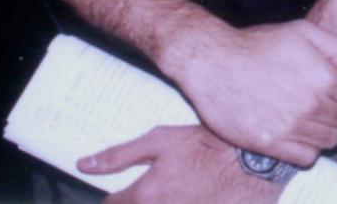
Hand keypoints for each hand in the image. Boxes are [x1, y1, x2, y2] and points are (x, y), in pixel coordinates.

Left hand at [81, 125, 280, 203]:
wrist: (252, 161)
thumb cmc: (208, 145)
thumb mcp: (160, 140)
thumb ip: (119, 156)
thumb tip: (84, 165)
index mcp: (146, 195)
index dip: (111, 200)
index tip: (116, 194)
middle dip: (134, 203)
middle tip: (150, 190)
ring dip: (156, 203)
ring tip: (174, 189)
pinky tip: (189, 195)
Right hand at [159, 18, 336, 164]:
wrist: (213, 62)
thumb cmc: (257, 45)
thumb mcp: (303, 32)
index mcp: (323, 76)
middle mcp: (311, 104)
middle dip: (336, 111)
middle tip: (316, 100)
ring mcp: (290, 127)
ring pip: (329, 141)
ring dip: (322, 130)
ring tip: (303, 114)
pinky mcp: (270, 144)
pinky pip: (306, 157)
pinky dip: (305, 147)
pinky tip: (292, 130)